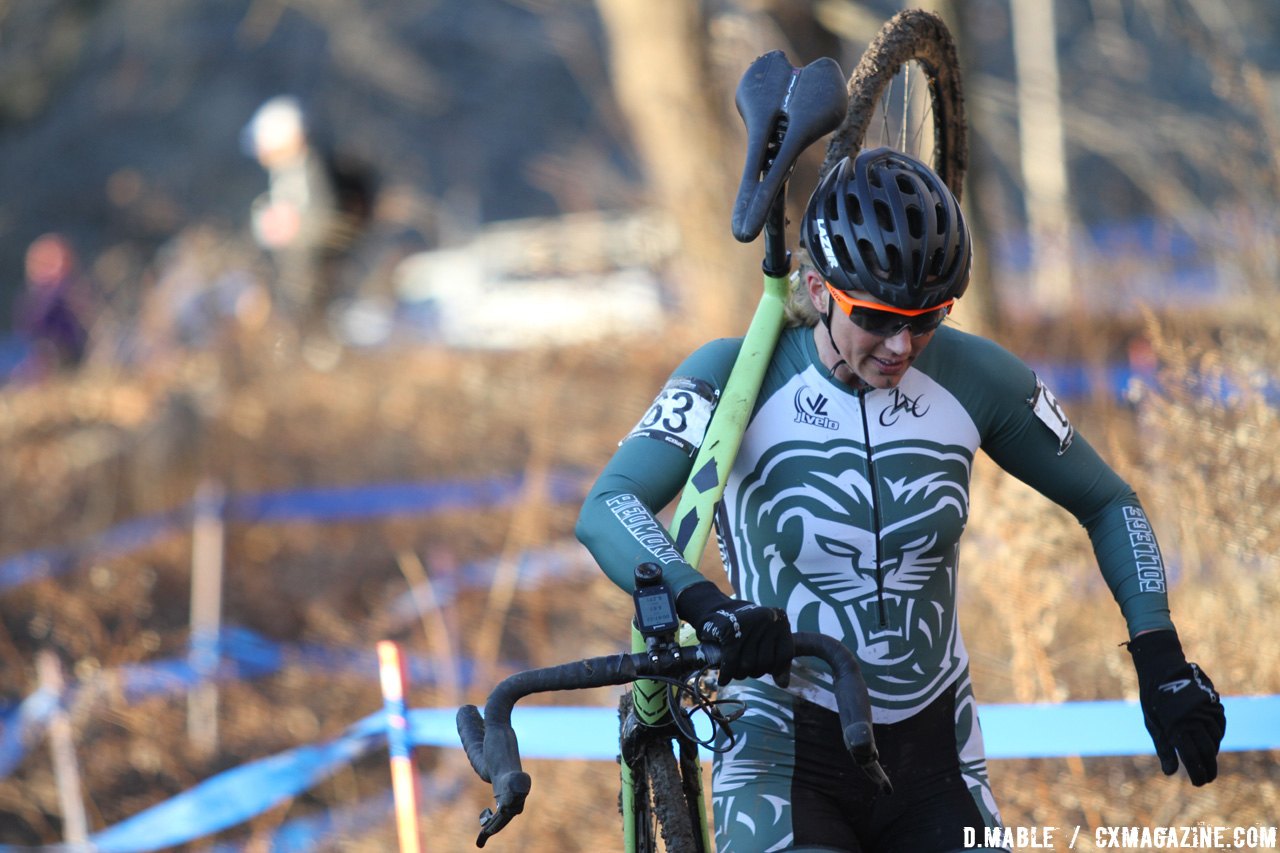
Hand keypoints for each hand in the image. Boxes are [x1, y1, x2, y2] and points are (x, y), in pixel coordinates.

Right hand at [676, 582, 793, 685]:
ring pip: (747, 664)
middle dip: (754, 671)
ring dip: (739, 673)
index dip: (777, 669)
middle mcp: (766, 618)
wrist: (715, 609)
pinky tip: (723, 679)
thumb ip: (777, 660)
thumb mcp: (765, 639)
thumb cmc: (744, 629)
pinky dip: (726, 673)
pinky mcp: (728, 630)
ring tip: (735, 671)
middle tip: (745, 669)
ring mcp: (748, 623)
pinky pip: (731, 661)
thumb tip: (783, 684)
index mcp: (779, 618)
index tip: (769, 674)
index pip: (785, 654)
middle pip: (765, 662)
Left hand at [1127, 630, 1225, 785]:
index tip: (1200, 783)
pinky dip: (1216, 737)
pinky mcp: (1214, 701)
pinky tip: (1211, 743)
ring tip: (1207, 762)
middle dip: (1208, 767)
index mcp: (1177, 725)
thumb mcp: (1153, 723)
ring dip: (1212, 752)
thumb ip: (1164, 748)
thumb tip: (1169, 773)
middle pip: (1207, 751)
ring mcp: (1206, 709)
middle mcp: (1194, 718)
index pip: (1192, 757)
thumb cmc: (1153, 698)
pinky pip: (1220, 725)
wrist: (1162, 667)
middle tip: (1207, 779)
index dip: (1198, 772)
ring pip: (1215, 739)